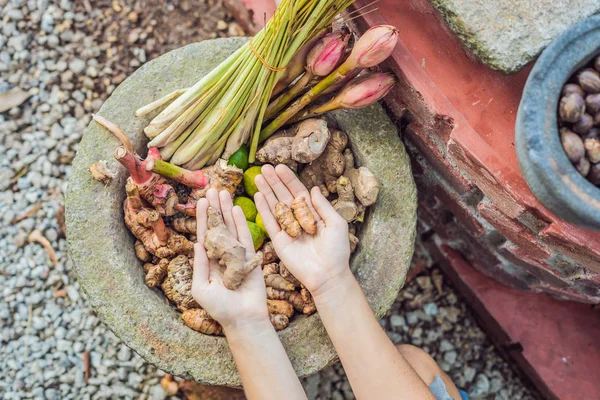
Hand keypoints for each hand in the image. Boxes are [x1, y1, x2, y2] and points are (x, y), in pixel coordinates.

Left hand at [191, 188, 269, 332]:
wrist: (244, 319)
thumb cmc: (220, 308)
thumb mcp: (201, 288)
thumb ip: (200, 266)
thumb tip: (197, 244)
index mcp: (208, 262)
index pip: (204, 235)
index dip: (203, 218)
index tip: (202, 200)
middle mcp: (222, 255)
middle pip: (218, 226)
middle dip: (215, 208)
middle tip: (213, 189)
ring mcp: (237, 255)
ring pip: (231, 228)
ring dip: (227, 210)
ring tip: (224, 192)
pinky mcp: (251, 258)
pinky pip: (246, 237)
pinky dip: (241, 223)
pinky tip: (237, 209)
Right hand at [254, 164, 350, 296]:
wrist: (327, 275)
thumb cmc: (337, 250)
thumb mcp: (336, 224)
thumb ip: (322, 206)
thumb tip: (313, 189)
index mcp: (313, 213)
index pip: (298, 192)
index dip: (289, 180)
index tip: (280, 167)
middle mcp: (298, 219)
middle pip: (283, 196)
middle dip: (274, 182)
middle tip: (265, 167)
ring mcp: (288, 229)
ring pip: (275, 206)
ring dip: (266, 191)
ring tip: (258, 177)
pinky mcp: (279, 241)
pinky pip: (270, 223)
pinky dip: (264, 209)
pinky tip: (258, 196)